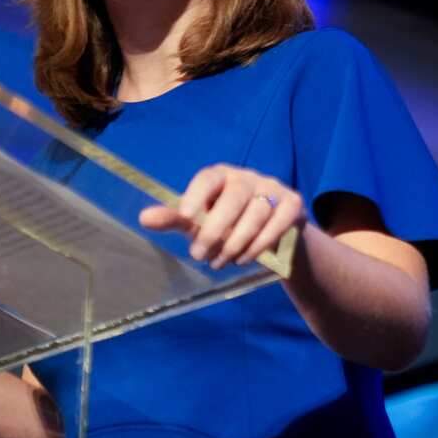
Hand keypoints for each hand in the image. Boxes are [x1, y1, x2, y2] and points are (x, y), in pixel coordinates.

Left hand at [138, 163, 305, 269]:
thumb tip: (143, 218)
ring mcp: (273, 188)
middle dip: (216, 229)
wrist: (272, 235)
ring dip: (236, 242)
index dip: (196, 195)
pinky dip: (260, 244)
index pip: (208, 178)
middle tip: (199, 254)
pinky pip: (278, 223)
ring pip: (257, 213)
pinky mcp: (293, 204)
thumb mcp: (199, 222)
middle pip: (235, 197)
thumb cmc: (225, 223)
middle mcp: (247, 177)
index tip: (185, 218)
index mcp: (220, 175)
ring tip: (219, 262)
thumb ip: (175, 219)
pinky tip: (244, 259)